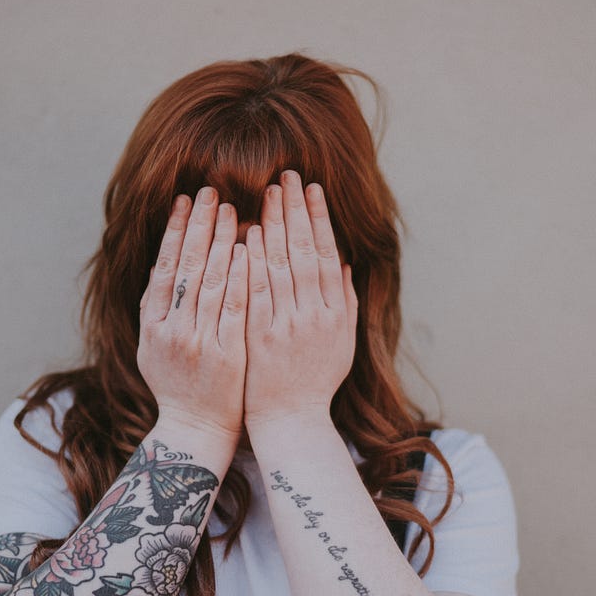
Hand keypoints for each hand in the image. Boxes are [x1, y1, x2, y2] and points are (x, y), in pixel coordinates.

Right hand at [137, 186, 249, 443]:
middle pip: (187, 267)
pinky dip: (240, 277)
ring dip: (221, 241)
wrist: (197, 429)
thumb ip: (157, 308)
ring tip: (232, 209)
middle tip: (210, 191)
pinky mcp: (226, 355)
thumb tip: (163, 262)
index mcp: (152, 325)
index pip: (164, 266)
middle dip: (199, 225)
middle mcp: (172, 330)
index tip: (185, 200)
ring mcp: (199, 342)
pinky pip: (234, 308)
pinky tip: (247, 250)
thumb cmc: (177, 385)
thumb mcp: (153, 346)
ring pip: (211, 282)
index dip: (174, 231)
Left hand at [242, 170, 357, 429]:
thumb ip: (344, 301)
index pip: (327, 255)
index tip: (313, 189)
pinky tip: (250, 233)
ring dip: (275, 225)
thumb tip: (343, 261)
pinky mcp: (261, 336)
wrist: (290, 420)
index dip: (320, 219)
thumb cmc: (315, 380)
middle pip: (306, 252)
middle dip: (297, 211)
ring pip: (282, 266)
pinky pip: (257, 291)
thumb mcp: (341, 341)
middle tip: (289, 176)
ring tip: (269, 192)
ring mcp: (287, 326)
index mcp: (336, 313)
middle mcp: (315, 316)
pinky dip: (255, 260)